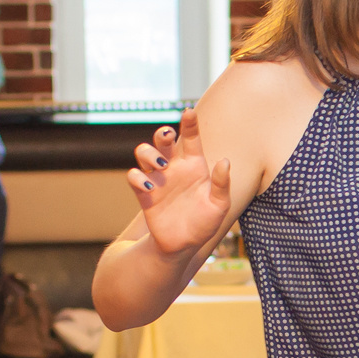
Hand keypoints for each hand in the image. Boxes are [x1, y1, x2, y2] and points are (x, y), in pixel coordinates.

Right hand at [128, 108, 231, 258]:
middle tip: (168, 137)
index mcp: (193, 165)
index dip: (189, 123)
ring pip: (144, 152)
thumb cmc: (205, 222)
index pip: (191, 138)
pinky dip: (138, 177)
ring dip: (149, 153)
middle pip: (162, 140)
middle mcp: (173, 168)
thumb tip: (224, 161)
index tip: (189, 112)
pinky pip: (134, 176)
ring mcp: (158, 179)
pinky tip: (151, 186)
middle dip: (162, 134)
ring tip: (161, 165)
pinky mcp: (144, 194)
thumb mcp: (219, 205)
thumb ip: (222, 184)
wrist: (184, 245)